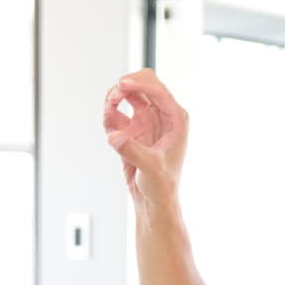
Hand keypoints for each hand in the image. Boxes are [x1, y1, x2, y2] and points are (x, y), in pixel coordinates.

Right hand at [102, 69, 188, 207]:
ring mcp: (147, 121)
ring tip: (109, 108)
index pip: (158, 91)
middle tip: (114, 95)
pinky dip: (110, 113)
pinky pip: (118, 113)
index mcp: (176, 119)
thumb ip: (132, 151)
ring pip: (130, 94)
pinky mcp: (132, 131)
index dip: (139, 83)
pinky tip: (108, 121)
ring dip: (116, 96)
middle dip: (127, 84)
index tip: (121, 85)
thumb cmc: (162, 185)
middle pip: (145, 84)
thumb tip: (114, 136)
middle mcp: (162, 116)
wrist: (154, 200)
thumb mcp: (151, 168)